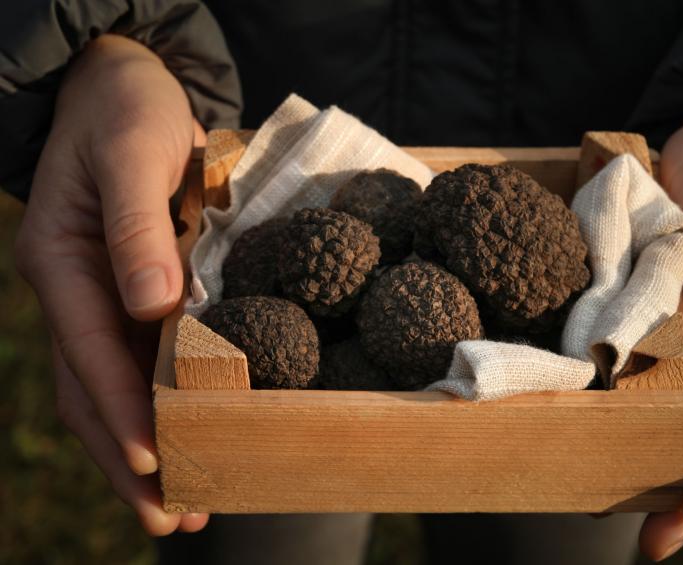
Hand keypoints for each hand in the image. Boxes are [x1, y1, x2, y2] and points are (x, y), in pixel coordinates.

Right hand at [14, 35, 208, 534]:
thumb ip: (135, 229)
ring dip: (145, 449)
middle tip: (170, 519)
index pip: (91, 355)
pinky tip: (193, 436)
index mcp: (62, 266)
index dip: (123, 412)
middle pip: (94, 393)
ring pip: (115, 390)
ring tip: (183, 505)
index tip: (157, 461)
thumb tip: (151, 307)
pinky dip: (162, 407)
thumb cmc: (126, 111)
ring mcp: (103, 297)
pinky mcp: (134, 292)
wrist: (123, 84)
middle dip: (128, 458)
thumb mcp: (132, 155)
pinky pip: (140, 364)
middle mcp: (78, 293)